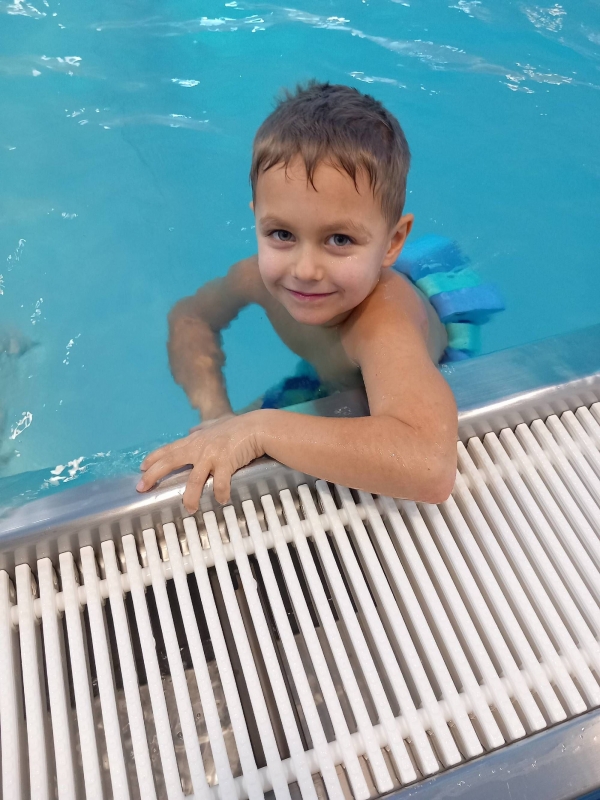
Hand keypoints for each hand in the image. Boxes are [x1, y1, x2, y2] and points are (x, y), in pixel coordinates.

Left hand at [136, 411, 265, 510]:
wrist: (257, 427)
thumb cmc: (238, 427)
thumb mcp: (216, 424)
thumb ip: (203, 428)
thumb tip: (191, 430)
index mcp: (195, 441)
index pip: (169, 449)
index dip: (154, 458)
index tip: (141, 468)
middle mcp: (199, 448)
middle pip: (171, 462)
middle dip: (154, 475)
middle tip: (142, 488)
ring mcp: (212, 456)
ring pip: (194, 480)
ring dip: (190, 497)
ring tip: (189, 509)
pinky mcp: (226, 464)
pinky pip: (220, 484)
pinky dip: (220, 494)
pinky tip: (221, 501)